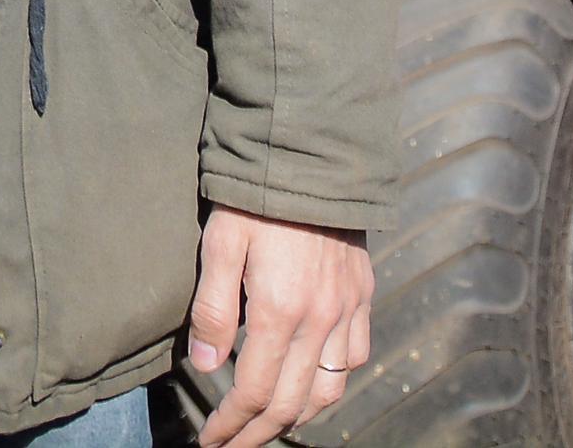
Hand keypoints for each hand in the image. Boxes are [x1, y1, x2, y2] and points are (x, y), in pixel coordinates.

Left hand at [185, 208, 372, 447]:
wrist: (312, 154)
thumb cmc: (255, 198)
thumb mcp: (219, 244)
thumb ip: (213, 309)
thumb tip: (209, 368)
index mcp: (279, 311)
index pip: (254, 391)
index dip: (231, 424)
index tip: (211, 441)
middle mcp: (320, 321)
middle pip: (292, 403)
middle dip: (259, 433)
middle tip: (233, 446)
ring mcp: (347, 310)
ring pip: (329, 390)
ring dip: (298, 417)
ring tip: (269, 426)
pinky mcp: (363, 296)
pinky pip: (356, 358)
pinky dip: (334, 384)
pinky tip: (313, 385)